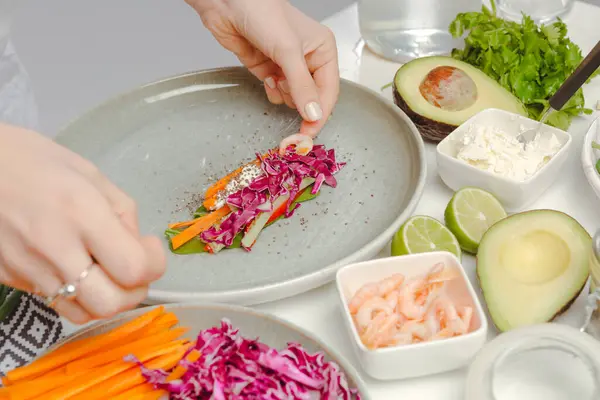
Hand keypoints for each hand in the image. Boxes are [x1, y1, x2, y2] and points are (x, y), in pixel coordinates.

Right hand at [0, 124, 165, 323]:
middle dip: (134, 291)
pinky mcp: (12, 280)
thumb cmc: (32, 160)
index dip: (154, 264)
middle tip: (132, 267)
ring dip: (106, 299)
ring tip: (107, 273)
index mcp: (82, 214)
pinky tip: (78, 271)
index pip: (133, 268)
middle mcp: (56, 249)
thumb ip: (122, 212)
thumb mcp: (89, 174)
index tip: (149, 246)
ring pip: (83, 313)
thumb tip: (136, 245)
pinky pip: (56, 303)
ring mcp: (29, 270)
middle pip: (110, 304)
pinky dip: (79, 296)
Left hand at [187, 0, 339, 137]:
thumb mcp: (288, 51)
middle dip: (300, 106)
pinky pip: (278, 93)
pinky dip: (272, 91)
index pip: (329, 92)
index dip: (320, 115)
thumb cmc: (263, 13)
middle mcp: (309, 59)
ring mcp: (288, 66)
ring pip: (294, 99)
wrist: (227, 3)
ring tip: (276, 78)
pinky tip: (266, 77)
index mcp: (323, 50)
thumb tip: (314, 115)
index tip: (308, 136)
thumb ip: (302, 86)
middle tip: (292, 123)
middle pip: (313, 99)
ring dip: (284, 95)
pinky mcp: (269, 70)